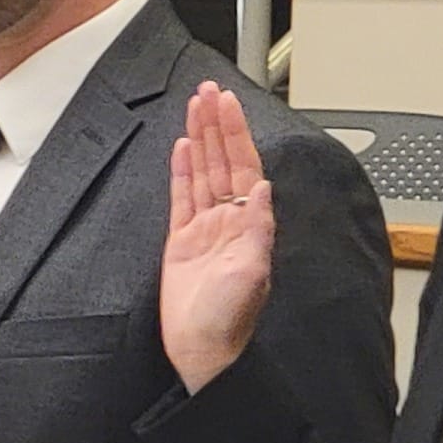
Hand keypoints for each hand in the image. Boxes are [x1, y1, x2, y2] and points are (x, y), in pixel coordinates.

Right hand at [160, 81, 276, 393]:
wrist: (202, 350)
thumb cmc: (228, 321)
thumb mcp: (252, 274)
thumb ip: (258, 230)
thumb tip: (262, 189)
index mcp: (249, 224)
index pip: (243, 166)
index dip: (235, 134)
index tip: (228, 105)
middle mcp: (229, 221)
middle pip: (222, 161)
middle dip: (216, 125)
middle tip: (209, 91)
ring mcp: (204, 229)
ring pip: (202, 172)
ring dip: (200, 139)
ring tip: (195, 108)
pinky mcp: (180, 242)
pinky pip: (180, 197)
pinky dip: (181, 171)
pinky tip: (181, 149)